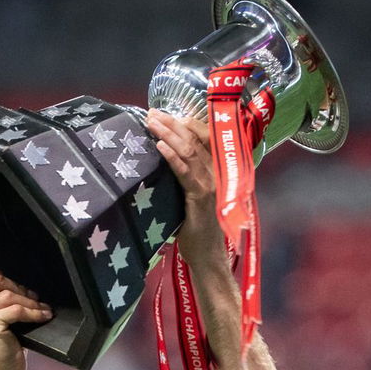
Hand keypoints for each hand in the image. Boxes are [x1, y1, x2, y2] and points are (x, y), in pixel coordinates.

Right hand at [0, 262, 51, 369]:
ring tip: (40, 309)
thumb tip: (14, 280)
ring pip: (8, 294)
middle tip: (31, 299)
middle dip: (18, 287)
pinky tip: (43, 316)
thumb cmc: (0, 346)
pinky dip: (34, 312)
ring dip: (30, 301)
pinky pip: (17, 309)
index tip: (3, 276)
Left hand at [146, 109, 228, 272]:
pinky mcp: (202, 199)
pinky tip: (160, 146)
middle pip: (196, 140)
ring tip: (152, 122)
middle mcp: (218, 174)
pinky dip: (172, 157)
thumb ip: (185, 179)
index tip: (164, 113)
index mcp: (217, 171)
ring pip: (190, 151)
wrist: (209, 257)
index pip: (204, 138)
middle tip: (153, 113)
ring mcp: (211, 185)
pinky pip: (186, 173)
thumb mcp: (192, 198)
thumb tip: (162, 160)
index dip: (185, 122)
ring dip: (169, 134)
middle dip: (173, 123)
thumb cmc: (198, 229)